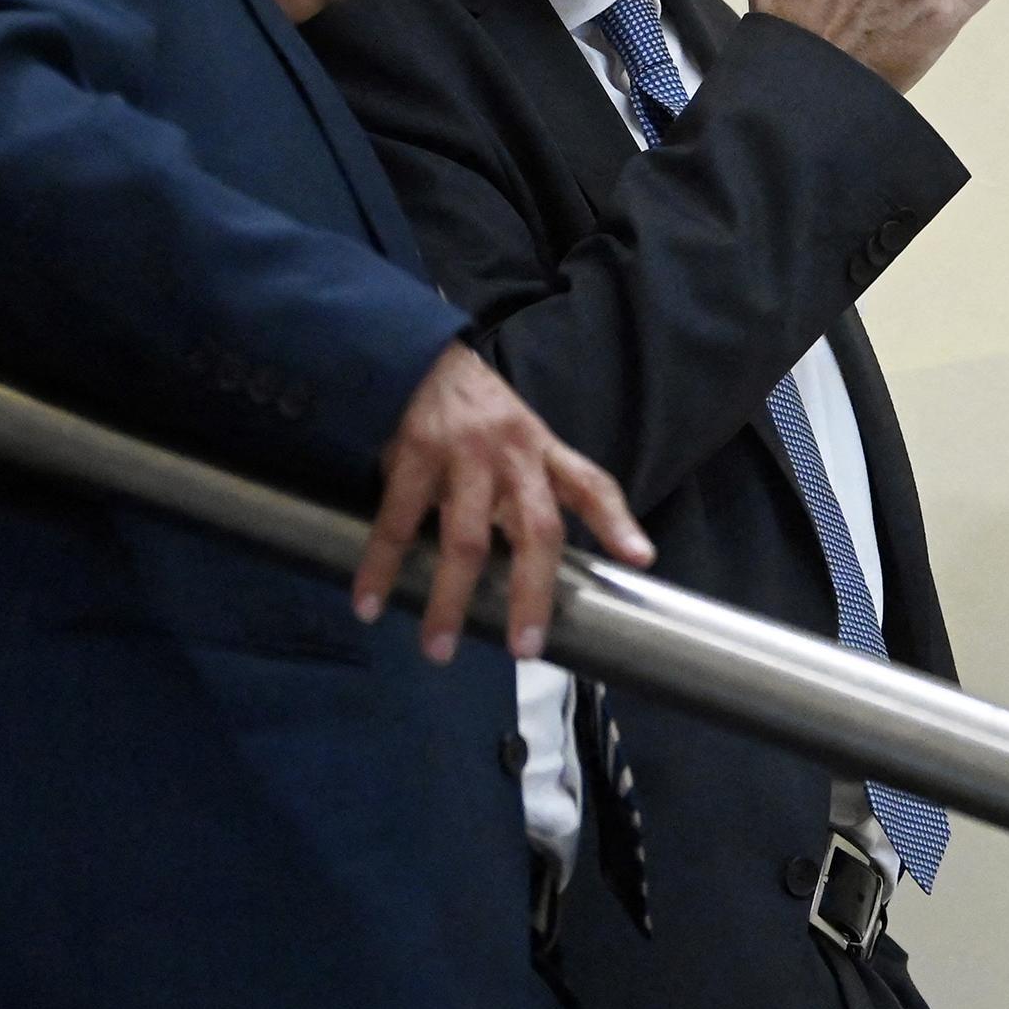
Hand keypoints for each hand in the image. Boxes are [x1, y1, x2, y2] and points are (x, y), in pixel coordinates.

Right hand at [351, 344, 652, 664]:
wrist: (425, 359)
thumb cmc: (485, 419)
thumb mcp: (531, 442)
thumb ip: (557, 489)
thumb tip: (601, 553)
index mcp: (544, 452)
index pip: (592, 484)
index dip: (617, 521)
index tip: (639, 559)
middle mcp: (512, 455)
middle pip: (535, 531)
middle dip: (532, 593)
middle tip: (525, 649)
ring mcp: (463, 456)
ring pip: (465, 540)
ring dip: (450, 599)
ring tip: (439, 648)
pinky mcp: (414, 455)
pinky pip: (396, 522)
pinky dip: (382, 567)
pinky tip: (370, 602)